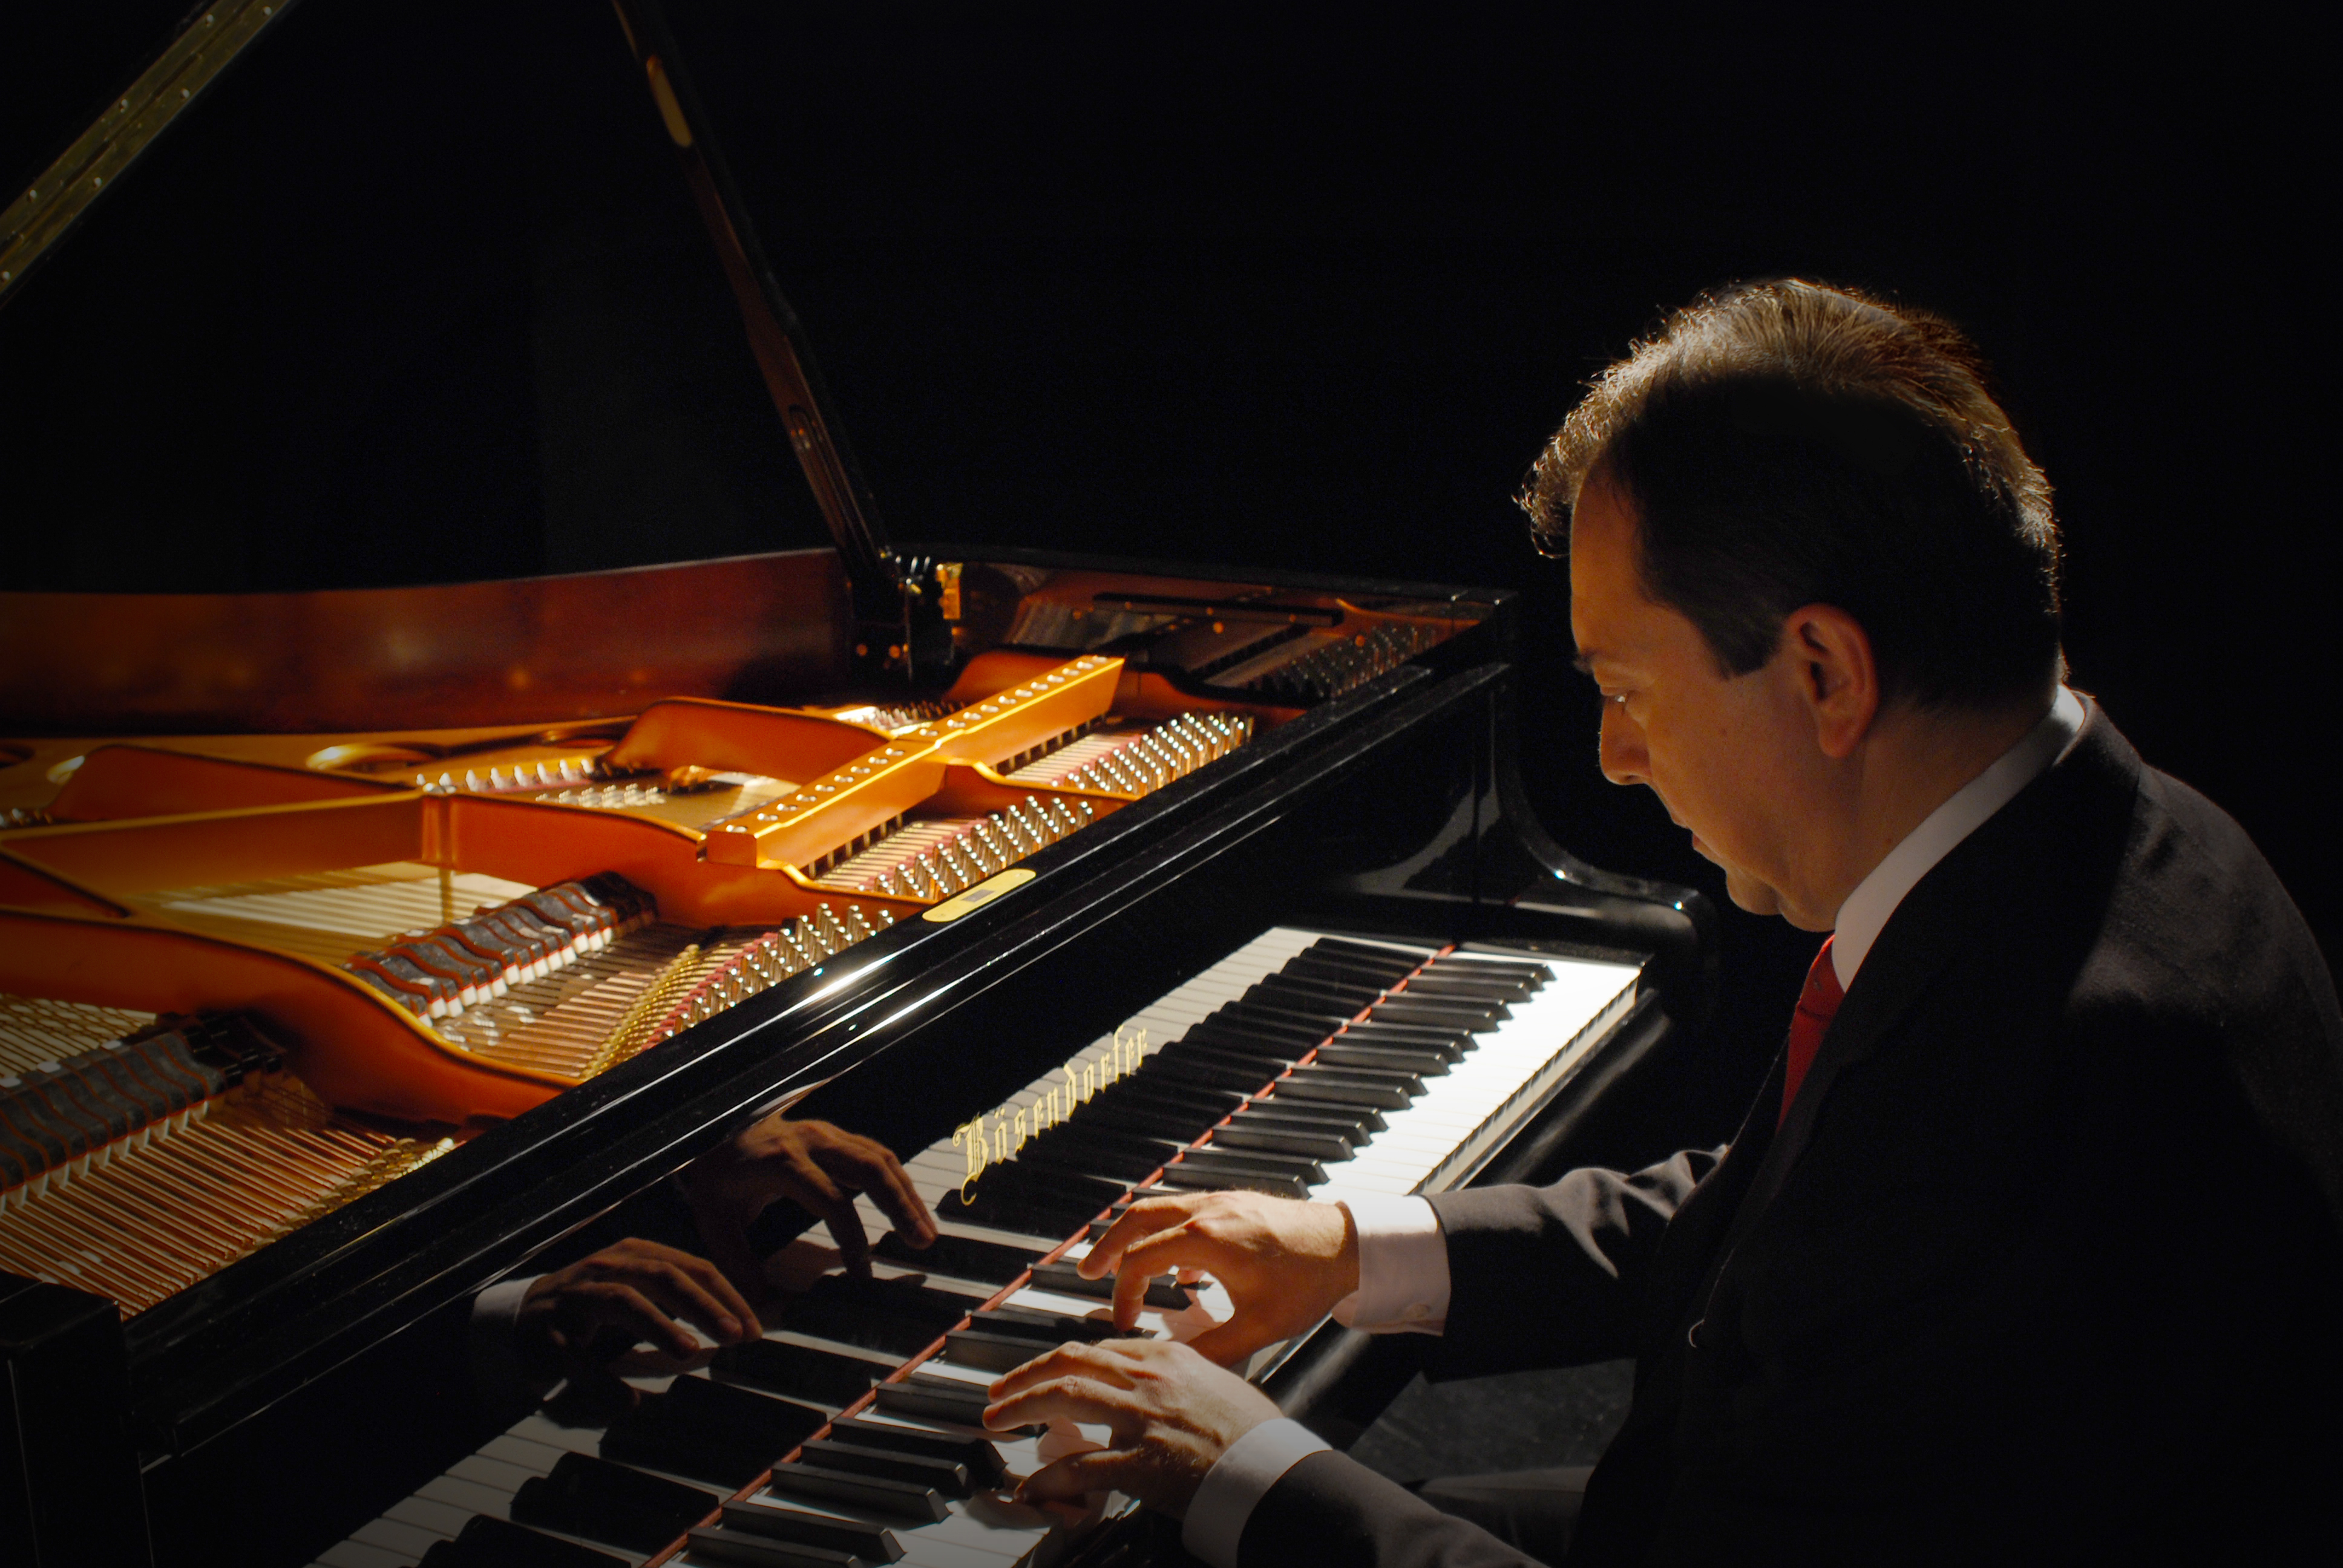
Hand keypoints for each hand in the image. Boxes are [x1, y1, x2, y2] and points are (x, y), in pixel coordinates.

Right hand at [517, 1237, 760, 1363]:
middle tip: (733, 1334)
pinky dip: (603, 1381)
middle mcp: (605, 1267)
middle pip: (662, 1276)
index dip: (725, 1296)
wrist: (520, 1317)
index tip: (753, 1328)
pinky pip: (577, 1356)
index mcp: (634, 1254)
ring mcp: (574, 1297)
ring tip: (689, 1351)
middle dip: (702, 1304)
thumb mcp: (640, 1290)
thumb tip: (739, 1322)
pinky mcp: (545, 1333)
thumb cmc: (593, 1304)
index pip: (691, 1266)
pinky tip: (627, 1403)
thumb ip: (682, 1300)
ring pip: (622, 1302)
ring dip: (659, 1326)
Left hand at [680, 1115, 936, 1295]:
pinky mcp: (833, 1134)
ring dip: (906, 1193)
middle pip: (869, 1168)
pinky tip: (907, 1206)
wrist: (709, 1137)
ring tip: (924, 1230)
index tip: (862, 1274)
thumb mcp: (715, 1223)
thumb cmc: (714, 1180)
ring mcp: (825, 1131)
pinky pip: (873, 1152)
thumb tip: (766, 1304)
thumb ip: (739, 1264)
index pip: (832, 1201)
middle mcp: (810, 1139)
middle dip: (900, 1205)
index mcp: (781, 1162)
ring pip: (879, 1156)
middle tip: (922, 1241)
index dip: (852, 1239)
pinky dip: (895, 1179)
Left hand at [983, 1337, 1281, 1514]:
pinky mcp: (1138, 1463)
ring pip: (1062, 1398)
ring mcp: (1140, 1420)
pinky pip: (1078, 1467)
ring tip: (997, 1420)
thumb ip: (1182, 1380)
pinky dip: (1047, 1479)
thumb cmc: (1256, 1434)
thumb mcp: (1220, 1385)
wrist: (1273, 1469)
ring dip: (1020, 1408)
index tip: (1043, 1370)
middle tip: (999, 1390)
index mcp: (1167, 1358)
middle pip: (1068, 1363)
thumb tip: (1161, 1388)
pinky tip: (1030, 1488)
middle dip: (1025, 1375)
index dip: (1061, 1359)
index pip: (1098, 1349)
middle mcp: (1147, 1380)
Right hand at [1082, 1191, 1357, 1365]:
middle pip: (1136, 1219)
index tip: (1126, 1325)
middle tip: (1085, 1273)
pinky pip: (1185, 1211)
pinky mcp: (1233, 1202)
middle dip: (1106, 1246)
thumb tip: (1173, 1364)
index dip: (1123, 1295)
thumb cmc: (1307, 1283)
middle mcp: (1206, 1210)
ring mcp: (1220, 1201)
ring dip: (1133, 1236)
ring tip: (1117, 1265)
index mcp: (1206, 1238)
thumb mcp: (1260, 1327)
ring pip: (1159, 1209)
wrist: (1348, 1245)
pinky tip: (1179, 1270)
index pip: (1140, 1260)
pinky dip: (1167, 1234)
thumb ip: (1212, 1348)